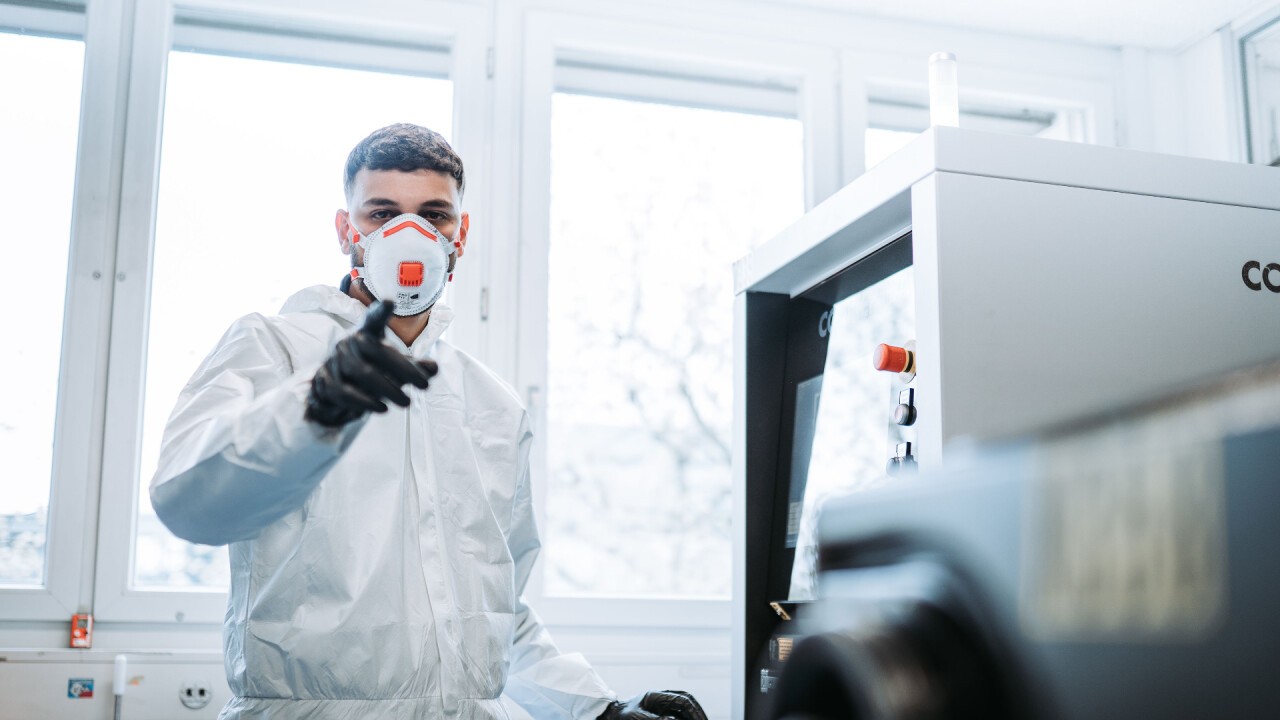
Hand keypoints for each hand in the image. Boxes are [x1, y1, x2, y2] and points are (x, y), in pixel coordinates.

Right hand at [305, 300, 437, 426]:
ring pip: (361, 372)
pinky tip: (382, 408)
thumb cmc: (371, 372)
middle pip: (376, 350)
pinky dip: (364, 402)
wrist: (334, 392)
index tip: (389, 302)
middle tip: (425, 386)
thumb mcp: (395, 369)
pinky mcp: (324, 381)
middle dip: (404, 369)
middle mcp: (348, 343)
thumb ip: (416, 368)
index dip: (379, 311)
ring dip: (387, 389)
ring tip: (406, 402)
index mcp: (366, 333)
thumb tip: (434, 368)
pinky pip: (344, 392)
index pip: (372, 319)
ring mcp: (334, 361)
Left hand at [598, 690, 707, 719]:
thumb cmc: (620, 717)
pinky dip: (680, 718)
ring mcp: (659, 708)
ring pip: (681, 711)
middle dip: (697, 714)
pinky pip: (673, 715)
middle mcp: (660, 700)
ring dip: (690, 716)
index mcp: (656, 696)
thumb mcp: (637, 718)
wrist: (608, 718)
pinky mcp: (658, 715)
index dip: (695, 712)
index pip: (683, 700)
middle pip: (686, 704)